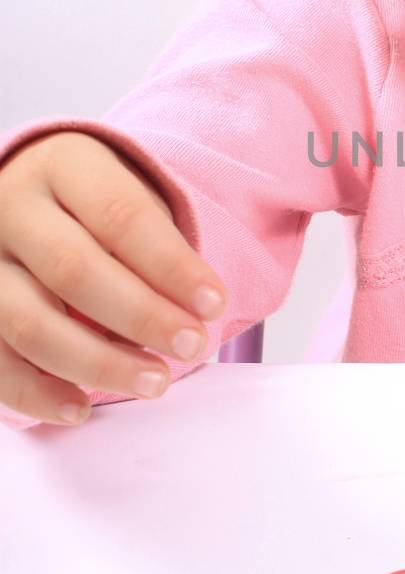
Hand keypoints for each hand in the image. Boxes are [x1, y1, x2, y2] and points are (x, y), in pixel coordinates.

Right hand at [0, 131, 226, 426]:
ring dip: (98, 363)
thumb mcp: (130, 197)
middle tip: (193, 346)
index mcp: (64, 166)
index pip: (122, 216)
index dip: (172, 266)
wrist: (29, 195)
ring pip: (29, 322)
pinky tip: (81, 408)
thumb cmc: (98, 207)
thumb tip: (192, 315)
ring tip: (155, 381)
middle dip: (142, 316)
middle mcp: (12, 207)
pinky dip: (37, 393)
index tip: (215, 304)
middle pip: (75, 269)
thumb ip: (159, 247)